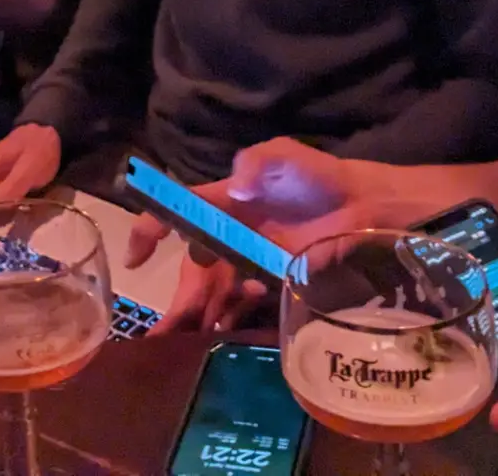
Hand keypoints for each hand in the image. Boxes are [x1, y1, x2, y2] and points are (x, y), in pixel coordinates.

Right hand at [126, 141, 373, 333]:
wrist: (360, 203)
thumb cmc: (316, 175)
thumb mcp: (283, 154)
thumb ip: (256, 162)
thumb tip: (234, 190)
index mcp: (222, 200)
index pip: (176, 212)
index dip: (150, 231)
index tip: (136, 260)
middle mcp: (230, 231)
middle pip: (194, 267)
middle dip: (177, 299)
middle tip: (164, 331)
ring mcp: (251, 256)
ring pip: (215, 289)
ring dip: (200, 314)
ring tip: (189, 343)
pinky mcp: (273, 277)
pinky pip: (244, 300)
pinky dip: (232, 315)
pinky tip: (227, 330)